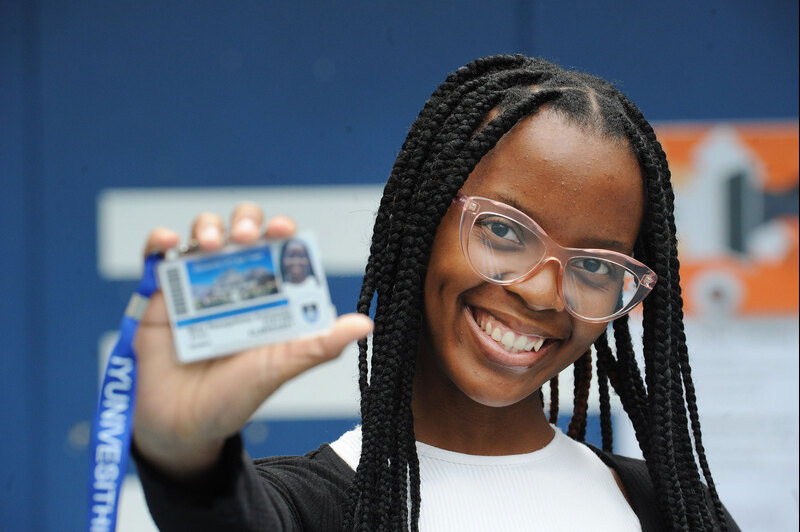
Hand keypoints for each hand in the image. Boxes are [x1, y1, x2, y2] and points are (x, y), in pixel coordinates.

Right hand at [131, 203, 372, 477]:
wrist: (182, 426)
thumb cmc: (235, 396)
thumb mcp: (280, 368)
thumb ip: (318, 345)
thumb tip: (365, 324)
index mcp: (269, 295)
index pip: (280, 249)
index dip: (285, 234)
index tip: (285, 233)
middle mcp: (235, 283)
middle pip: (243, 231)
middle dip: (247, 221)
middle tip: (247, 237)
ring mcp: (197, 284)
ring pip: (203, 233)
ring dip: (210, 227)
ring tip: (212, 244)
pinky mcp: (160, 293)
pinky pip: (156, 256)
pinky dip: (161, 241)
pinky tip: (170, 244)